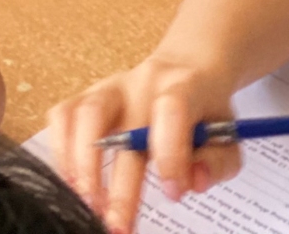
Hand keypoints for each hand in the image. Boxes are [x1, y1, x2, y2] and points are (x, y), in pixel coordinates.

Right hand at [47, 55, 241, 233]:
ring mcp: (108, 87)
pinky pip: (61, 114)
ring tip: (90, 203)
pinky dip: (61, 148)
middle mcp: (140, 83)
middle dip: (118, 185)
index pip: (172, 109)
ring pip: (84, 115)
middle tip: (119, 227)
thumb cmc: (204, 111)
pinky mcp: (86, 94)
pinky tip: (72, 181)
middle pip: (122, 126)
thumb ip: (217, 161)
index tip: (173, 192)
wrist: (183, 70)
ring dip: (82, 165)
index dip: (170, 153)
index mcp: (182, 86)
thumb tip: (190, 182)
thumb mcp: (228, 135)